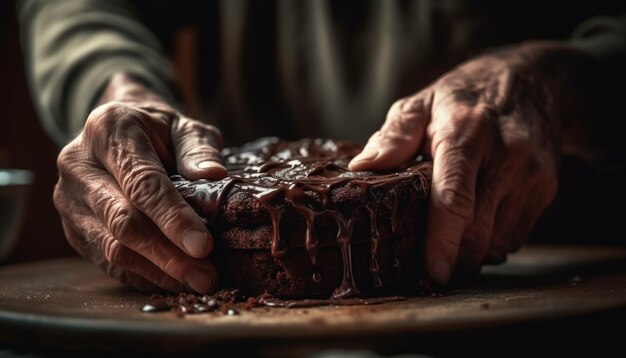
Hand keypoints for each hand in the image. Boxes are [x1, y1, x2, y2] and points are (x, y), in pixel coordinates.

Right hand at [54, 73, 225, 292]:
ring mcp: (70, 200)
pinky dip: (142, 276)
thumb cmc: (157, 129)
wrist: (118, 130)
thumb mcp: (183, 126)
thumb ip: (198, 148)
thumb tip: (215, 175)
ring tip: (198, 281)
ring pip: (112, 248)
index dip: (172, 217)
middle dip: (168, 254)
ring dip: (158, 270)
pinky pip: (106, 261)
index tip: (203, 245)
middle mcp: (78, 165)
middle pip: (122, 221)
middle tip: (207, 275)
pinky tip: (174, 281)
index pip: (141, 182)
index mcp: (108, 131)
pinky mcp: (73, 228)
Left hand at [349, 42, 585, 283]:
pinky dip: (492, 243)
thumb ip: (393, 137)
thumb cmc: (465, 97)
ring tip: (450, 241)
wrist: (532, 81)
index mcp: (466, 134)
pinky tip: (477, 225)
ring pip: (498, 241)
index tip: (432, 270)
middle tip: (427, 267)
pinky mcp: (545, 188)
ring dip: (472, 254)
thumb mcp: (422, 104)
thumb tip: (361, 168)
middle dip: (452, 259)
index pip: (454, 198)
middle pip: (478, 230)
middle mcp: (505, 156)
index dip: (442, 241)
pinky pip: (515, 236)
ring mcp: (530, 174)